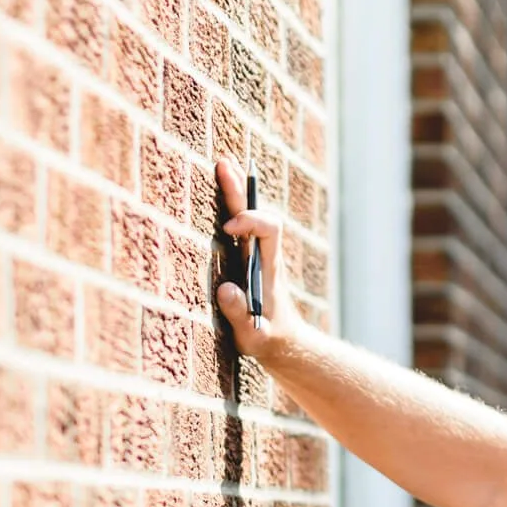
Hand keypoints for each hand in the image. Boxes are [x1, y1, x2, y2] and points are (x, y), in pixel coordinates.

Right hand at [212, 158, 295, 359]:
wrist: (285, 343)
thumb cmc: (268, 339)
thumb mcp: (254, 335)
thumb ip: (241, 314)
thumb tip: (225, 289)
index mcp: (270, 267)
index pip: (268, 230)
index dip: (250, 221)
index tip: (229, 230)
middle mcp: (265, 255)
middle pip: (256, 213)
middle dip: (240, 189)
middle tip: (223, 163)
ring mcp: (256, 256)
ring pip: (249, 215)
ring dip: (236, 191)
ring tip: (222, 164)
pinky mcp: (248, 260)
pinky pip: (241, 227)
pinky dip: (231, 206)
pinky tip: (221, 192)